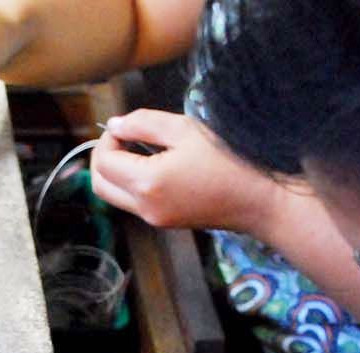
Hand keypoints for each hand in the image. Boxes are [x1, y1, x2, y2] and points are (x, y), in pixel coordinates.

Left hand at [90, 109, 281, 231]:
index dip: (108, 139)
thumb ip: (143, 123)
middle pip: (99, 185)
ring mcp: (154, 219)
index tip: (125, 126)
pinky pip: (134, 203)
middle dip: (103, 157)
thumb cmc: (230, 160)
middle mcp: (145, 207)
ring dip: (115, 172)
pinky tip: (154, 164)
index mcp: (147, 183)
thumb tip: (115, 125)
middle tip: (123, 137)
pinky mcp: (165, 222)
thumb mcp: (185, 129)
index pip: (104, 161)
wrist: (260, 200)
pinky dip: (132, 183)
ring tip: (139, 148)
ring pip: (114, 196)